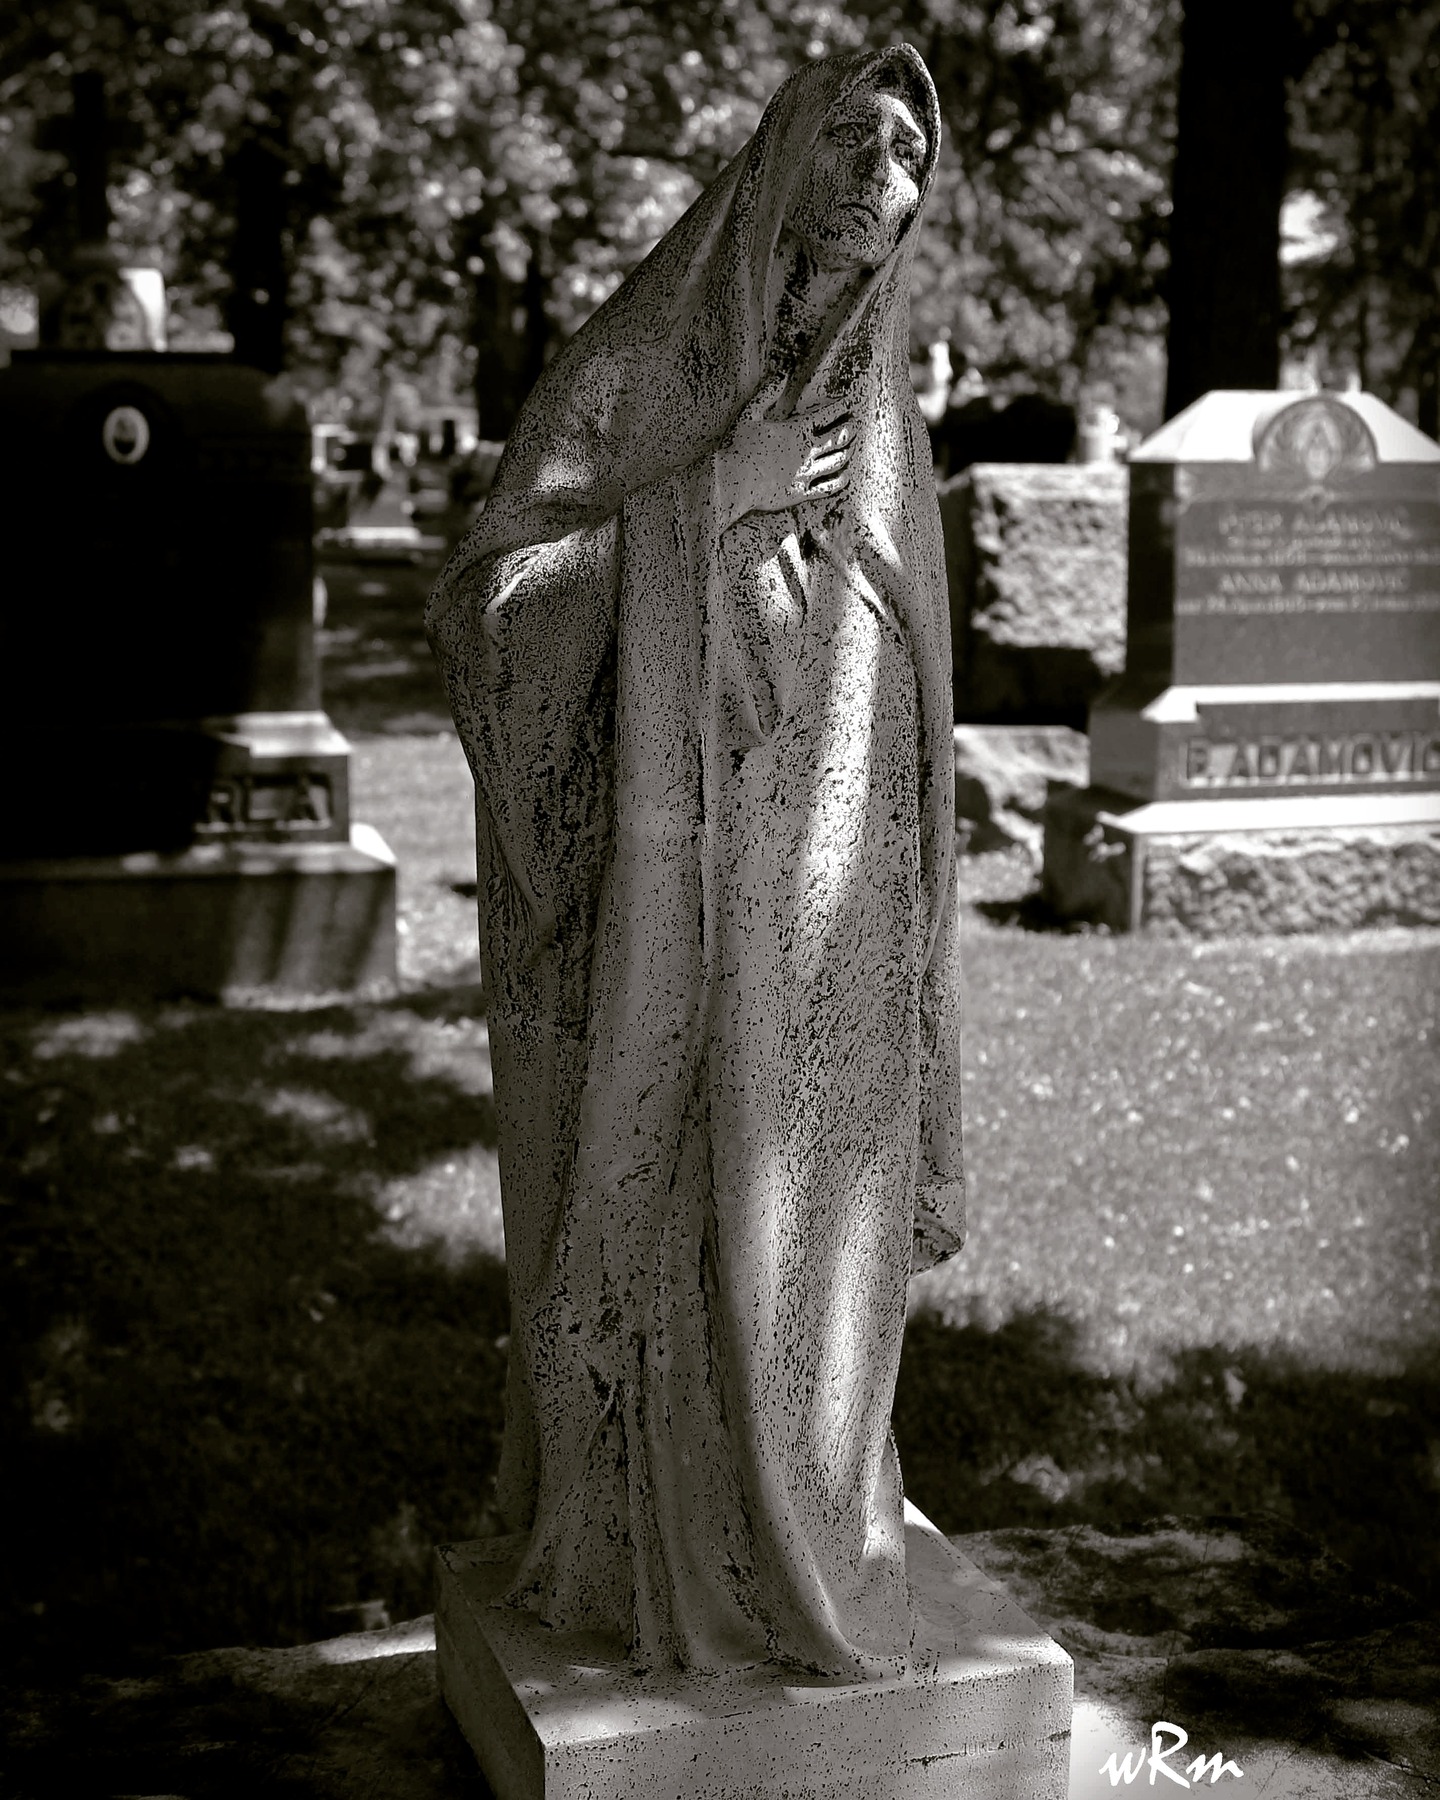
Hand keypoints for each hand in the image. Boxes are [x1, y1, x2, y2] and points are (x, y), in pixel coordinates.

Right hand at [713, 399, 852, 527]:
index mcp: (796, 430)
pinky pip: (828, 487)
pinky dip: (840, 481)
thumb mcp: (749, 414)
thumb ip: (766, 394)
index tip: (847, 403)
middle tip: (856, 424)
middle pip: (839, 437)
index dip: (840, 407)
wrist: (732, 481)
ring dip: (848, 451)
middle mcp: (806, 451)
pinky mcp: (801, 493)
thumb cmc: (738, 447)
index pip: (826, 414)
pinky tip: (846, 476)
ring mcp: (806, 473)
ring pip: (838, 461)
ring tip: (852, 446)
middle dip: (850, 428)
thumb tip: (780, 376)